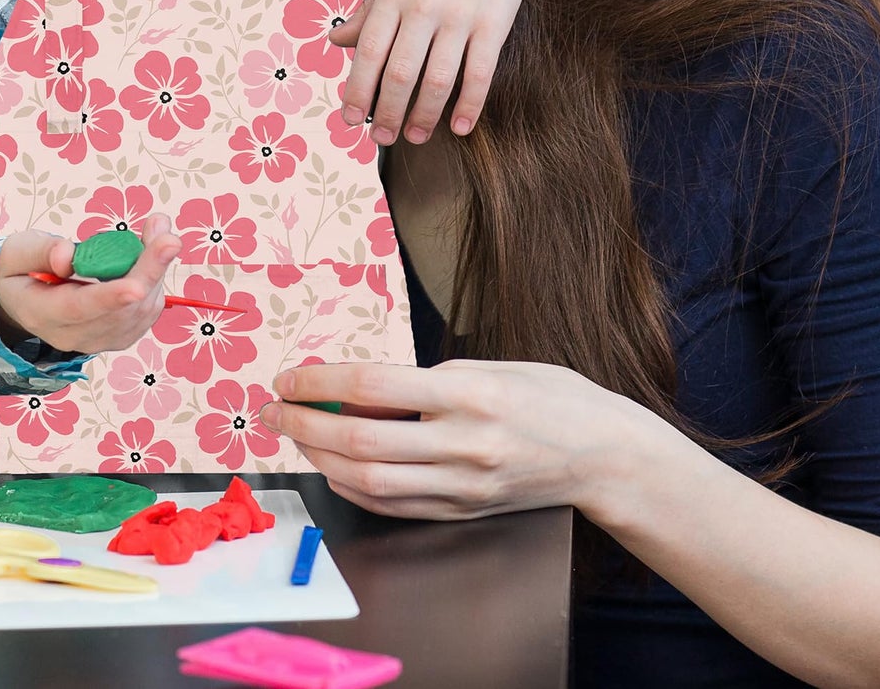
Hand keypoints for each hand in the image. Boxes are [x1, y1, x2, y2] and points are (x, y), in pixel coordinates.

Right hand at [0, 215, 180, 355]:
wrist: (27, 302)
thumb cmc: (21, 271)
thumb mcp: (16, 252)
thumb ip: (40, 251)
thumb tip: (67, 255)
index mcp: (41, 314)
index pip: (79, 309)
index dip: (110, 298)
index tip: (137, 286)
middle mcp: (73, 335)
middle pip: (120, 311)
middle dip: (149, 272)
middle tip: (169, 238)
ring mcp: (99, 339)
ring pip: (140, 310)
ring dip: (156, 269)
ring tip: (159, 230)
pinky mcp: (119, 334)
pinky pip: (146, 311)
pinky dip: (156, 278)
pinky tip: (153, 250)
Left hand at [261, 358, 639, 520]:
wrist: (606, 455)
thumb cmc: (553, 396)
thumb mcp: (494, 365)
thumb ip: (431, 377)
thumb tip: (362, 386)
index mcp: (472, 394)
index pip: (375, 388)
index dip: (321, 383)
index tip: (290, 375)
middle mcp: (464, 445)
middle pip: (362, 441)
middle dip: (305, 424)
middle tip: (274, 408)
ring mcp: (463, 487)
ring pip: (370, 481)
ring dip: (321, 459)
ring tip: (297, 435)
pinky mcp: (464, 513)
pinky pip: (395, 507)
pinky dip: (354, 489)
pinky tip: (334, 469)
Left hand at [329, 0, 595, 144]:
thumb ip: (368, 11)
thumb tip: (334, 40)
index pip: (367, 53)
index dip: (357, 91)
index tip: (350, 120)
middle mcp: (423, 6)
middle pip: (399, 74)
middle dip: (387, 113)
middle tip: (382, 139)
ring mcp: (460, 16)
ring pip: (437, 80)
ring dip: (424, 116)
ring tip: (416, 137)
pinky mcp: (494, 24)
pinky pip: (479, 74)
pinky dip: (469, 105)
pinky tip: (461, 126)